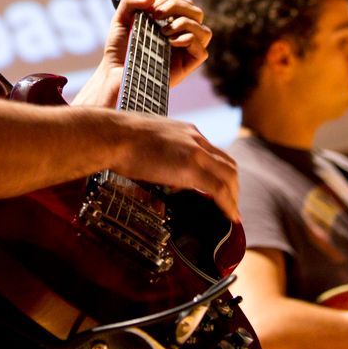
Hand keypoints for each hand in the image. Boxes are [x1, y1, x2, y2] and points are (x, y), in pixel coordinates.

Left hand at [101, 0, 211, 86]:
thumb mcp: (120, 17)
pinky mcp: (185, 67)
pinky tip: (171, 42)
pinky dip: (189, 41)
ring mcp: (184, 52)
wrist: (114, 72)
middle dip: (178, 6)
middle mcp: (180, 36)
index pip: (185, 4)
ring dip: (186, 23)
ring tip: (164, 31)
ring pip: (205, 32)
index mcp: (170, 23)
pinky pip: (202, 52)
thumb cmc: (119, 47)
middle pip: (197, 13)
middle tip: (157, 15)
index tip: (152, 7)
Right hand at [112, 113, 239, 222]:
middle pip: (228, 164)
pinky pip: (219, 189)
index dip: (221, 172)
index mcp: (187, 131)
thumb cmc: (120, 138)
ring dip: (233, 197)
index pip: (214, 153)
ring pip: (229, 176)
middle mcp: (196, 139)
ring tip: (232, 214)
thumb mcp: (148, 139)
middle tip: (231, 204)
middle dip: (233, 186)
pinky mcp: (190, 168)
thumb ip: (161, 151)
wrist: (114, 135)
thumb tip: (157, 167)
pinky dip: (228, 205)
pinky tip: (230, 216)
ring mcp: (195, 152)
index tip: (220, 187)